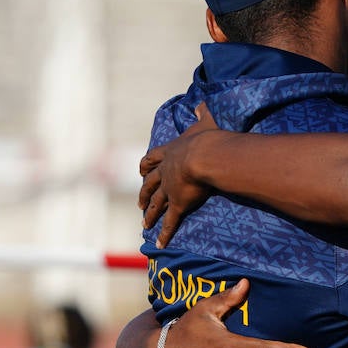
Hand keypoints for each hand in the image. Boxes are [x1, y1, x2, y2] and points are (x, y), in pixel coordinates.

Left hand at [140, 103, 221, 247]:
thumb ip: (201, 113)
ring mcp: (170, 189)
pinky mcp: (178, 204)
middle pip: (150, 184)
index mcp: (170, 152)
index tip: (141, 171)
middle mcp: (166, 172)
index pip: (152, 159)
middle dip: (144, 194)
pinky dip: (164, 233)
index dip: (147, 166)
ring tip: (144, 223)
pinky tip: (159, 243)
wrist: (206, 156)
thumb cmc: (208, 139)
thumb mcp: (204, 123)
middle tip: (140, 203)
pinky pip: (170, 222)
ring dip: (150, 214)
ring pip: (156, 204)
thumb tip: (200, 103)